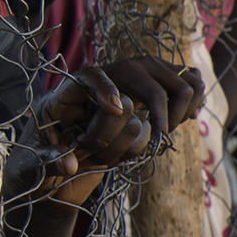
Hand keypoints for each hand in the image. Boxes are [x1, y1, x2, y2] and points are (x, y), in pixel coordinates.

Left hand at [31, 57, 202, 200]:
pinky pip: (187, 79)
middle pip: (142, 71)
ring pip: (171, 74)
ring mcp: (138, 73)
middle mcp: (112, 71)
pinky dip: (194, 98)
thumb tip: (70, 166)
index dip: (105, 89)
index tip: (118, 110)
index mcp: (76, 85)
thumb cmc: (53, 138)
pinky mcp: (155, 81)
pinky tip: (186, 118)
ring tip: (170, 128)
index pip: (92, 75)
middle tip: (162, 132)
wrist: (73, 127)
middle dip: (156, 104)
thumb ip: (51, 157)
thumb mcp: (42, 147)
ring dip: (179, 104)